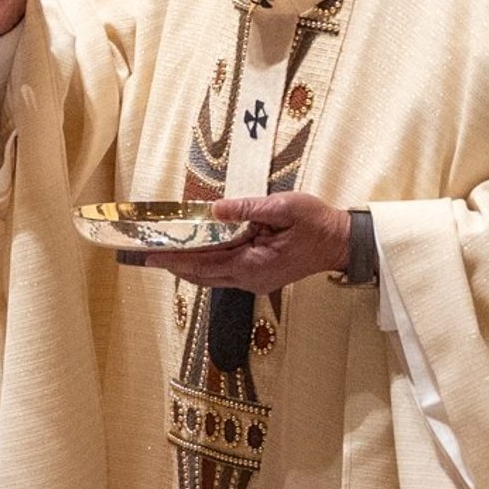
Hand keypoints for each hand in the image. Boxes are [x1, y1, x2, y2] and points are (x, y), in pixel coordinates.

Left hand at [141, 193, 351, 292]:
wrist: (341, 243)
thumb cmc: (317, 224)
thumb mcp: (286, 207)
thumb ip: (249, 208)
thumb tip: (216, 210)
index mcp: (253, 264)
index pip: (203, 263)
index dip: (175, 259)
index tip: (150, 256)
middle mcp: (249, 279)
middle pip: (201, 275)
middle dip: (173, 265)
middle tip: (147, 256)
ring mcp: (253, 281)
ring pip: (210, 277)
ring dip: (187, 266)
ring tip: (163, 255)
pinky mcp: (257, 277)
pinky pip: (223, 274)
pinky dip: (205, 265)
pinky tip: (194, 255)